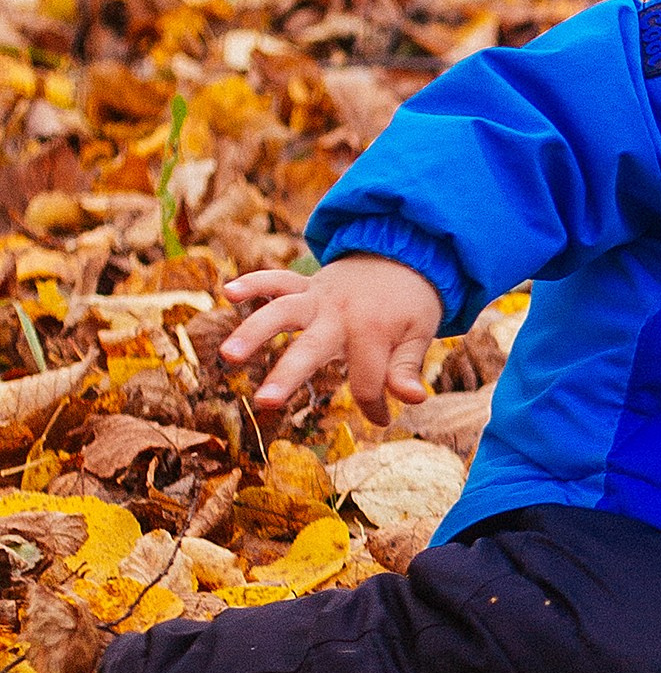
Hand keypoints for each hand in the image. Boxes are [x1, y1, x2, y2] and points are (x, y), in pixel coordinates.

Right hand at [221, 254, 444, 424]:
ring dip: (254, 330)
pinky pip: (277, 280)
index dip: (374, 407)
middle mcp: (340, 313)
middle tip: (264, 402)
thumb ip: (407, 368)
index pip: (366, 382)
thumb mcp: (420, 335)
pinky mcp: (305, 285)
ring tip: (229, 354)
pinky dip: (254, 283)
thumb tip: (414, 400)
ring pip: (282, 311)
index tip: (383, 418)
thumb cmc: (412, 305)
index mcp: (372, 331)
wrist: (403, 253)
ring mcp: (318, 297)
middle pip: (311, 347)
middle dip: (288, 375)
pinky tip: (228, 293)